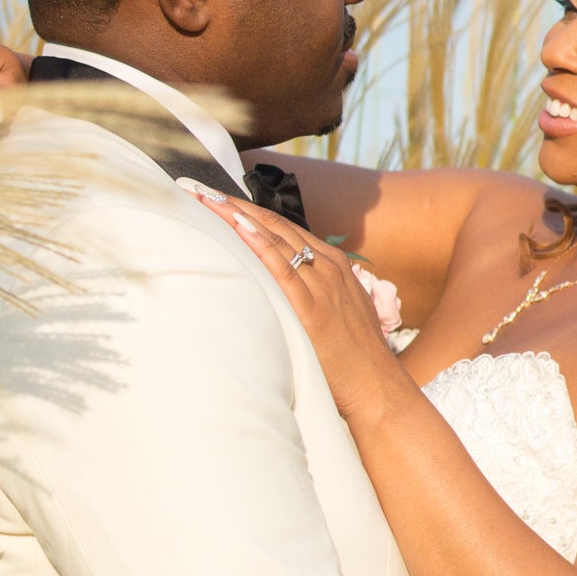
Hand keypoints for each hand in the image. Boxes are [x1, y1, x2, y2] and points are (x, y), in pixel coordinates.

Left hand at [196, 191, 410, 424]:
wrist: (375, 385)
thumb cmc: (354, 355)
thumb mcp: (340, 310)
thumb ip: (316, 292)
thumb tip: (288, 287)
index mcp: (334, 264)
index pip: (285, 228)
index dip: (250, 211)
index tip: (220, 199)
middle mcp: (328, 267)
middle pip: (276, 226)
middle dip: (236, 206)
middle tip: (201, 191)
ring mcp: (322, 286)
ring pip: (276, 240)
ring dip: (238, 218)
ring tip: (206, 201)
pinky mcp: (312, 309)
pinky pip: (282, 269)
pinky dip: (261, 245)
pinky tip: (239, 228)